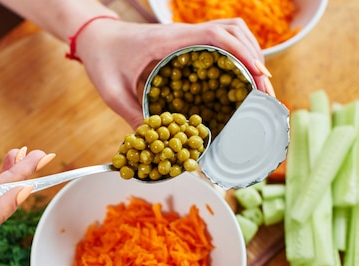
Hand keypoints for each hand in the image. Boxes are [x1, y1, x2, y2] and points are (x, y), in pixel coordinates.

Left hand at [76, 18, 270, 127]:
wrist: (94, 37)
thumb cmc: (102, 60)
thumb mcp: (113, 92)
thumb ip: (132, 116)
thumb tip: (156, 142)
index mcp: (170, 39)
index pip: (217, 34)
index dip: (243, 53)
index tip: (258, 76)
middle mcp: (183, 33)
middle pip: (234, 29)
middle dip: (255, 56)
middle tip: (264, 88)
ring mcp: (185, 35)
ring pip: (230, 31)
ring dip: (249, 52)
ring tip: (258, 83)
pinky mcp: (185, 42)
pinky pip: (218, 41)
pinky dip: (235, 54)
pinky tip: (238, 77)